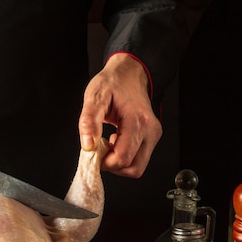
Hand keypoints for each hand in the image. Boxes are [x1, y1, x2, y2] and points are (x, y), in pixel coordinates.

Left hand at [78, 53, 162, 177]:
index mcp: (137, 120)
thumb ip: (89, 121)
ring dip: (119, 162)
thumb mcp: (94, 97)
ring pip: (137, 167)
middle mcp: (150, 130)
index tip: (94, 149)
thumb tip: (88, 145)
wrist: (128, 73)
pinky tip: (115, 141)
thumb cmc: (112, 83)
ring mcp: (153, 135)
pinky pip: (138, 159)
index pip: (123, 158)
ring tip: (108, 144)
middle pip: (134, 168)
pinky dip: (124, 157)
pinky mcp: (151, 137)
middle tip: (100, 148)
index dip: (105, 162)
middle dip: (113, 165)